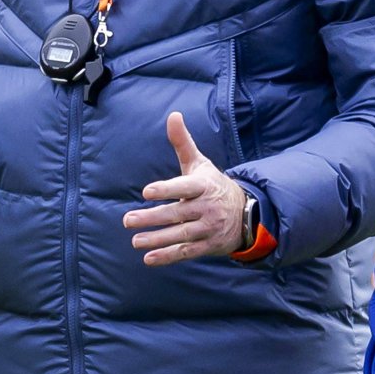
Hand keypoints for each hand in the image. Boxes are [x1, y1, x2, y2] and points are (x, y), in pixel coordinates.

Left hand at [122, 112, 246, 265]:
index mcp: (203, 185)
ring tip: (135, 240)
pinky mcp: (209, 245)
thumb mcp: (200, 163)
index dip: (167, 189)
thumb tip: (173, 115)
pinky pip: (187, 252)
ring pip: (181, 235)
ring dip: (157, 239)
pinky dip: (169, 256)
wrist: (247, 213)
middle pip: (178, 214)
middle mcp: (207, 207)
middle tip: (128, 220)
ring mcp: (209, 228)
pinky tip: (149, 259)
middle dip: (152, 218)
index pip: (184, 187)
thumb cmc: (213, 185)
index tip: (147, 192)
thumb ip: (183, 143)